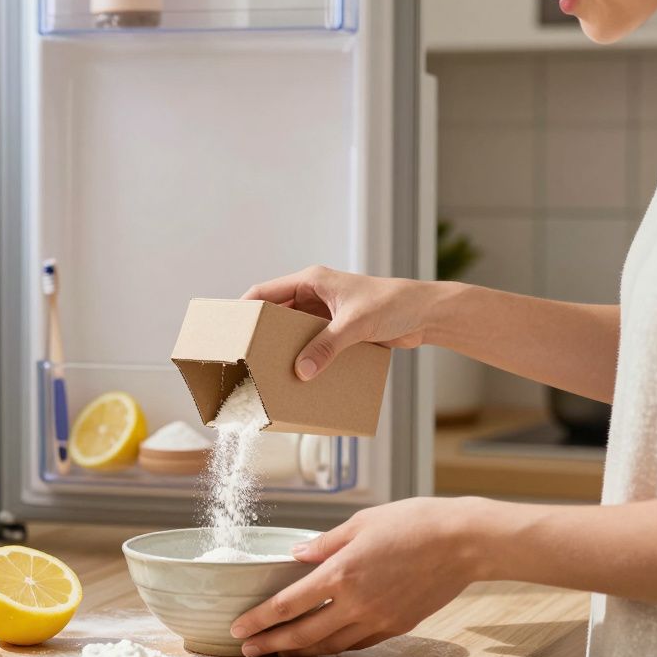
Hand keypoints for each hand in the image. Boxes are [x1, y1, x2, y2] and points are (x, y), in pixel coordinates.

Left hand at [229, 497, 487, 656]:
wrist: (462, 542)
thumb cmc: (414, 523)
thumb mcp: (361, 522)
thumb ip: (325, 543)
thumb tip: (296, 555)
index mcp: (341, 573)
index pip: (287, 605)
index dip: (259, 619)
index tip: (239, 628)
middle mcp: (356, 603)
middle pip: (303, 635)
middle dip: (271, 645)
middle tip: (248, 650)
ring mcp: (377, 619)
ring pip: (330, 645)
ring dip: (301, 651)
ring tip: (279, 652)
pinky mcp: (397, 626)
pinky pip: (358, 644)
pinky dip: (335, 647)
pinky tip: (323, 645)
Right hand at [242, 265, 449, 379]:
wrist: (427, 314)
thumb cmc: (394, 304)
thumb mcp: (355, 325)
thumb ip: (326, 347)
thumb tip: (301, 371)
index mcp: (312, 280)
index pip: (266, 291)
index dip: (245, 309)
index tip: (230, 330)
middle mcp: (315, 294)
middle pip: (276, 314)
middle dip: (262, 333)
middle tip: (245, 356)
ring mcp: (326, 313)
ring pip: (293, 331)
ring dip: (284, 348)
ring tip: (268, 370)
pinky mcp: (339, 330)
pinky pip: (313, 344)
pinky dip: (306, 357)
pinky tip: (300, 375)